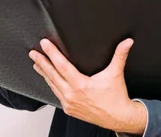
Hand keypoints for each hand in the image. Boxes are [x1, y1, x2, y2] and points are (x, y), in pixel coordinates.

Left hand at [29, 38, 146, 133]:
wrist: (118, 117)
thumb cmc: (116, 98)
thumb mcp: (116, 74)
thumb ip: (120, 55)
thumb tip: (127, 42)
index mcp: (81, 85)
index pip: (62, 65)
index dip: (52, 53)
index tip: (44, 45)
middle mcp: (72, 95)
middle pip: (52, 75)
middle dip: (41, 62)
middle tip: (33, 53)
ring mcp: (69, 103)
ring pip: (52, 85)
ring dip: (44, 73)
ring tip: (36, 64)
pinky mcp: (69, 109)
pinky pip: (57, 94)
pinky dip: (51, 85)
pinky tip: (48, 79)